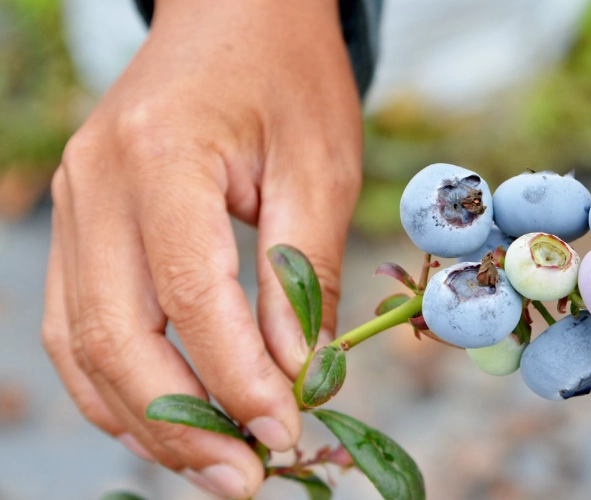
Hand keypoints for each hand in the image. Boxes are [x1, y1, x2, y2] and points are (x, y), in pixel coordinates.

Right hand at [40, 1, 361, 496]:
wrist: (236, 13)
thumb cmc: (288, 77)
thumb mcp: (319, 168)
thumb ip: (304, 274)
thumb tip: (300, 374)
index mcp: (160, 156)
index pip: (187, 296)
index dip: (237, 378)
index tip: (287, 430)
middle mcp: (96, 182)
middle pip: (114, 334)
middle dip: (183, 421)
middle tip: (247, 476)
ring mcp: (76, 201)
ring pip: (82, 342)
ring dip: (145, 417)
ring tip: (212, 465)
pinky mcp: (83, 220)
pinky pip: (76, 320)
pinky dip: (115, 382)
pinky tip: (163, 420)